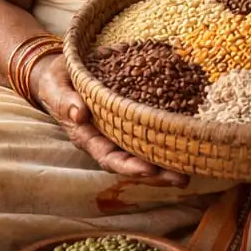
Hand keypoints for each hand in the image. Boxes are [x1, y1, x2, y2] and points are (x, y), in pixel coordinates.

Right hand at [29, 55, 188, 185]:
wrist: (64, 71)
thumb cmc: (58, 81)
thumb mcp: (57, 87)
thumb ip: (65, 101)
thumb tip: (79, 114)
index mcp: (88, 137)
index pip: (109, 158)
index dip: (129, 166)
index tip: (148, 170)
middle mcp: (107, 138)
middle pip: (133, 160)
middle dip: (157, 172)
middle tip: (182, 178)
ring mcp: (121, 129)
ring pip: (146, 148)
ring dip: (168, 158)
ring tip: (193, 165)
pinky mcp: (132, 116)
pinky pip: (151, 129)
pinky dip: (168, 134)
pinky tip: (189, 137)